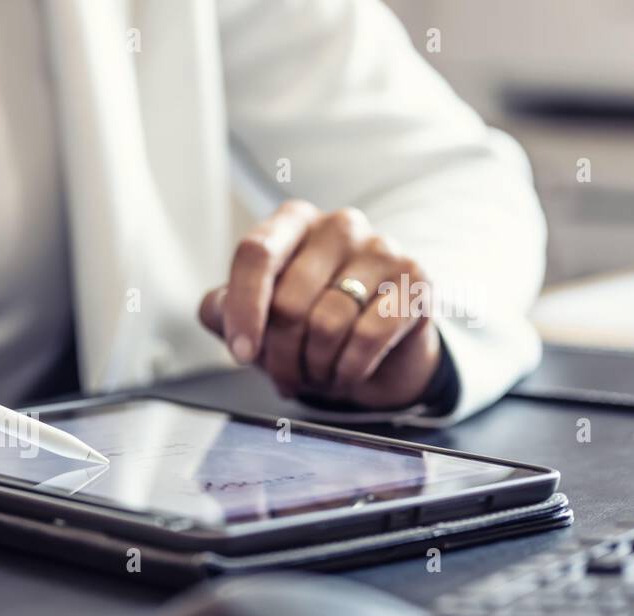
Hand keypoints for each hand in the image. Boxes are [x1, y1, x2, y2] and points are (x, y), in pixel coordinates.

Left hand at [200, 200, 442, 408]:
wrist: (376, 354)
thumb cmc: (307, 327)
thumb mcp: (256, 318)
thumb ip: (223, 309)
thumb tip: (217, 309)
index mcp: (292, 222)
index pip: (256, 254)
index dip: (243, 309)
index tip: (241, 354)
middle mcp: (338, 225)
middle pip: (289, 301)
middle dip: (279, 356)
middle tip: (284, 376)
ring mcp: (381, 248)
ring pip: (327, 324)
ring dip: (314, 367)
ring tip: (316, 374)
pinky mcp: (415, 280)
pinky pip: (369, 336)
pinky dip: (348, 369)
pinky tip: (345, 374)